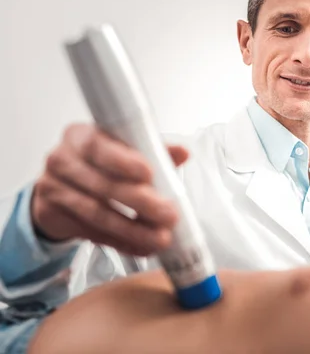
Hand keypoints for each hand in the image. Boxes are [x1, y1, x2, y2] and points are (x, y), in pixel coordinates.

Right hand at [31, 123, 188, 255]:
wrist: (61, 185)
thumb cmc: (101, 163)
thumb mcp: (125, 150)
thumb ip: (153, 150)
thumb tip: (182, 152)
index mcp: (81, 136)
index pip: (100, 147)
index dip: (124, 162)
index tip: (149, 174)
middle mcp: (62, 159)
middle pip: (103, 185)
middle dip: (141, 202)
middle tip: (170, 215)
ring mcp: (53, 188)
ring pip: (98, 213)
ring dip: (134, 229)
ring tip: (162, 238)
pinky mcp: (52, 216)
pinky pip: (92, 233)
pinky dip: (122, 242)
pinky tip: (144, 247)